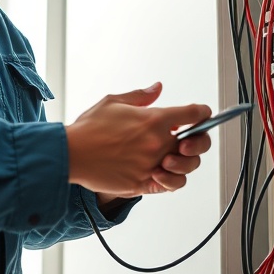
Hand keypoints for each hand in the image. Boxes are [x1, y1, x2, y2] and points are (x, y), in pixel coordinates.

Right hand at [65, 82, 210, 197]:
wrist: (71, 153)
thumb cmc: (89, 128)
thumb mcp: (114, 102)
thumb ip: (141, 96)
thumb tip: (158, 88)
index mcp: (154, 119)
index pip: (194, 114)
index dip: (202, 112)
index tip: (202, 114)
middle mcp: (157, 143)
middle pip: (198, 143)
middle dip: (198, 140)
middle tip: (188, 140)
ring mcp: (152, 164)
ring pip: (187, 167)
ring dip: (185, 161)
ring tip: (171, 157)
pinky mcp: (143, 183)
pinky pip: (170, 185)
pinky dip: (171, 179)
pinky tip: (161, 172)